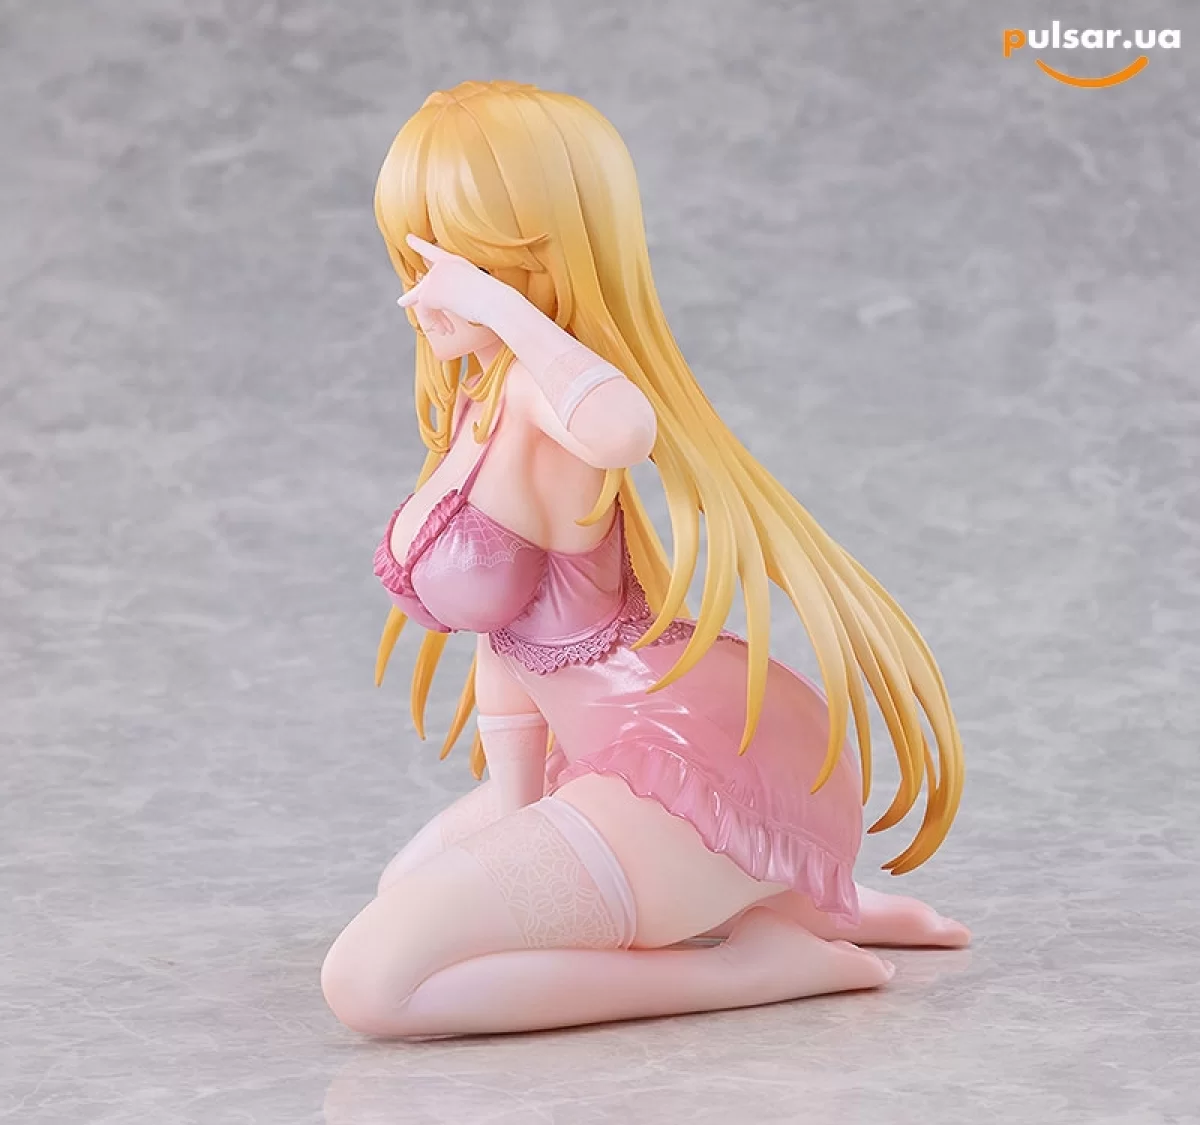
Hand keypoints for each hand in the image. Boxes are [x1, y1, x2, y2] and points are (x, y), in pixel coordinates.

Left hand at [397, 234, 514, 332]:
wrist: (497, 303)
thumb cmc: (494, 301)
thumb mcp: (474, 290)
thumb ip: (456, 290)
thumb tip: (441, 303)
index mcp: (456, 262)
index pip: (433, 252)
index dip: (420, 245)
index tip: (408, 239)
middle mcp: (443, 266)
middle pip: (423, 286)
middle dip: (411, 298)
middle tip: (401, 302)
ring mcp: (435, 277)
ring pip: (422, 301)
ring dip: (432, 319)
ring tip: (443, 330)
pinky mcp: (429, 293)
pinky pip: (424, 311)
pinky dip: (433, 323)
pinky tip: (447, 330)